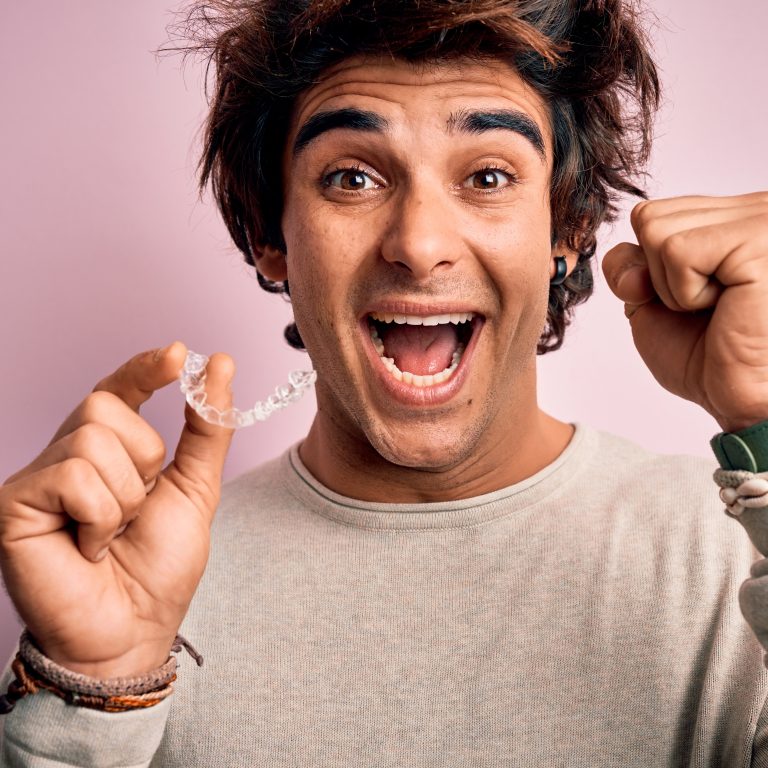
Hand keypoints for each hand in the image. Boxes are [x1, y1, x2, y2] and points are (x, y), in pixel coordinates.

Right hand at [0, 342, 234, 677]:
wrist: (133, 629)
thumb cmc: (158, 566)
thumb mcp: (196, 487)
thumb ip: (207, 427)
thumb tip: (219, 362)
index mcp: (106, 449)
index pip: (117, 388)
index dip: (144, 368)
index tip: (178, 354)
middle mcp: (66, 454)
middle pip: (105, 405)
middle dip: (144, 460)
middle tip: (135, 510)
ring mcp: (36, 477)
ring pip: (93, 440)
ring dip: (124, 496)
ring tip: (110, 535)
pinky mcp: (14, 501)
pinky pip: (74, 476)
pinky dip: (100, 516)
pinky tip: (88, 548)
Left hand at [602, 192, 767, 431]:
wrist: (748, 403)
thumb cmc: (712, 358)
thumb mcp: (652, 305)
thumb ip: (629, 268)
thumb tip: (622, 249)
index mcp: (733, 217)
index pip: (650, 215)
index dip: (648, 268)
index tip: (690, 301)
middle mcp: (752, 208)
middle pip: (648, 218)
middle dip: (658, 277)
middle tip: (707, 307)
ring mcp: (759, 220)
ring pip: (657, 231)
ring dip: (673, 287)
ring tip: (719, 306)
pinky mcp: (758, 240)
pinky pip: (677, 251)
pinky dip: (686, 291)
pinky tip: (727, 306)